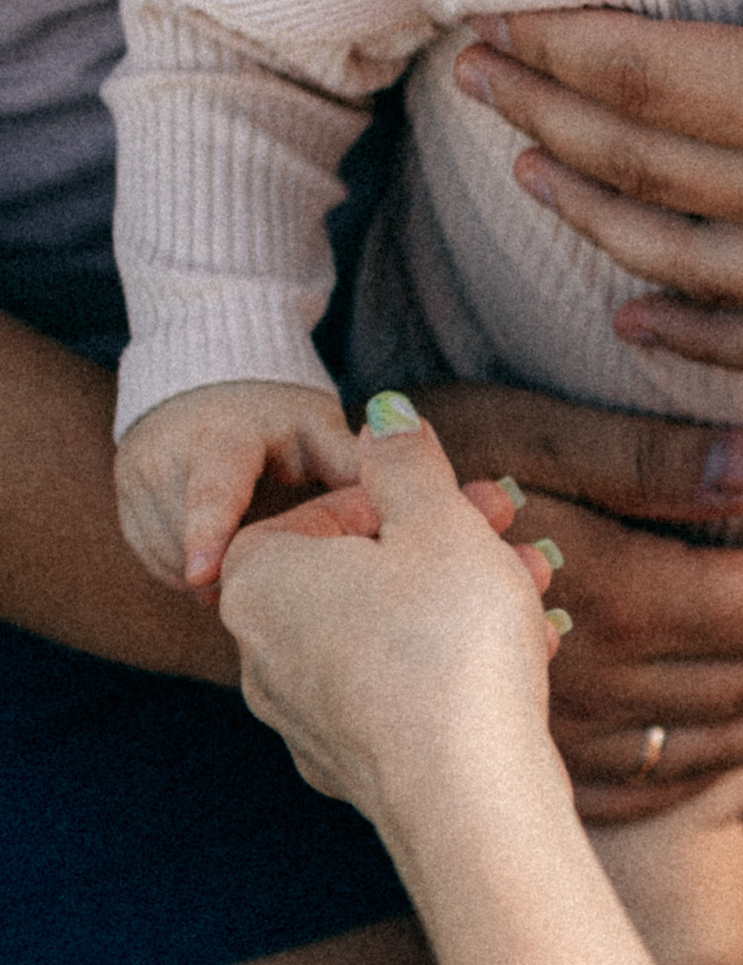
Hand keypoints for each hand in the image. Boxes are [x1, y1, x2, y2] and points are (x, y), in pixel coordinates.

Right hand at [114, 378, 359, 594]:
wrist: (209, 374)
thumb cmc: (277, 409)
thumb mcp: (316, 427)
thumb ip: (350, 464)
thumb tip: (397, 506)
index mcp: (222, 438)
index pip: (211, 490)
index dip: (208, 533)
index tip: (203, 575)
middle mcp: (167, 453)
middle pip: (185, 535)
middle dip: (226, 571)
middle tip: (275, 591)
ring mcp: (138, 474)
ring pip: (164, 553)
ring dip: (204, 579)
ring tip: (252, 581)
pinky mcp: (123, 494)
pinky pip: (150, 555)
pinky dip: (181, 572)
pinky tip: (219, 575)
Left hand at [219, 423, 562, 834]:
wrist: (469, 798)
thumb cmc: (447, 646)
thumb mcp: (438, 522)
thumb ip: (407, 462)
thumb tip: (384, 416)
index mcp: (260, 580)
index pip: (324, 508)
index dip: (409, 493)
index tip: (473, 496)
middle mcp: (261, 653)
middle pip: (359, 571)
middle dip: (445, 545)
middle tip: (515, 531)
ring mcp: (303, 719)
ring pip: (385, 633)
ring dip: (459, 602)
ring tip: (538, 591)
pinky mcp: (351, 767)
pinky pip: (398, 693)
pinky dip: (450, 666)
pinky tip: (521, 657)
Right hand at [413, 384, 742, 823]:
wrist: (298, 545)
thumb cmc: (427, 462)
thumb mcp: (528, 429)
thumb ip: (649, 454)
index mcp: (605, 591)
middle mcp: (591, 678)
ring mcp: (562, 733)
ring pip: (716, 739)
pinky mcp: (535, 761)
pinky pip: (654, 789)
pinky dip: (721, 761)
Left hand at [446, 0, 742, 367]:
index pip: (637, 78)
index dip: (546, 51)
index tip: (486, 24)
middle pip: (645, 170)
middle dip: (545, 123)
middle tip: (475, 82)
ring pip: (693, 268)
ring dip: (598, 223)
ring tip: (535, 172)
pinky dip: (702, 337)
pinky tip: (639, 315)